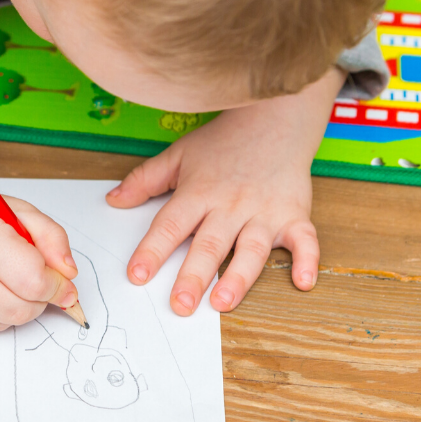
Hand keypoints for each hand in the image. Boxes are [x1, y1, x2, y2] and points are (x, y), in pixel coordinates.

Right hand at [0, 147, 78, 333]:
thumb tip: (69, 275)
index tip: (62, 283)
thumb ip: (51, 237)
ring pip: (4, 324)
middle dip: (39, 300)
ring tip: (0, 279)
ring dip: (14, 307)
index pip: (36, 281)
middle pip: (23, 311)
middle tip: (34, 281)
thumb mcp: (15, 210)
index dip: (58, 285)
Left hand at [106, 68, 344, 314]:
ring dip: (238, 277)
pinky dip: (307, 261)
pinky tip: (303, 283)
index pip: (170, 225)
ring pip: (251, 249)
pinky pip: (305, 240)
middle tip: (180, 305)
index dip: (152, 251)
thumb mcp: (178, 154)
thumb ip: (145, 180)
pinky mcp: (295, 214)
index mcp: (198, 192)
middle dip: (193, 276)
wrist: (274, 116)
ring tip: (223, 303)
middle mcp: (231, 205)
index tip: (137, 275)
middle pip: (209, 244)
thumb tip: (112, 200)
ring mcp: (265, 211)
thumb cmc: (224, 142)